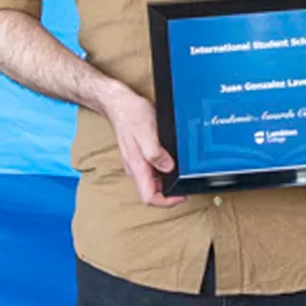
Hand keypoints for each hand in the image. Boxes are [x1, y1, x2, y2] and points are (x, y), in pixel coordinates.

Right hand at [98, 82, 184, 207]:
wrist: (119, 103)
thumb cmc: (132, 115)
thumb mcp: (147, 132)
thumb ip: (156, 153)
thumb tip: (168, 168)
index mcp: (137, 166)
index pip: (148, 196)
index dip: (166, 201)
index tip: (181, 195)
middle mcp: (136, 167)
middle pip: (151, 191)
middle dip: (169, 192)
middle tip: (186, 185)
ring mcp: (137, 162)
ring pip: (153, 181)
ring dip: (168, 180)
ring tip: (184, 173)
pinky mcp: (140, 154)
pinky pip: (152, 168)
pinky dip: (165, 169)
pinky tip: (174, 161)